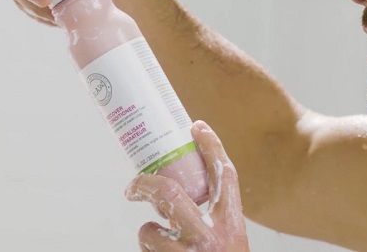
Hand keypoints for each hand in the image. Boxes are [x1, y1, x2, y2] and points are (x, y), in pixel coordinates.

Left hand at [126, 121, 249, 251]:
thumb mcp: (230, 240)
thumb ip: (215, 220)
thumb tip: (187, 199)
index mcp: (232, 225)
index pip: (224, 176)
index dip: (211, 147)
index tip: (197, 127)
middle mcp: (211, 238)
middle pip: (171, 194)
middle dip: (146, 184)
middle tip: (134, 185)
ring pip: (151, 231)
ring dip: (148, 232)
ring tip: (155, 236)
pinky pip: (147, 251)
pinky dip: (148, 250)